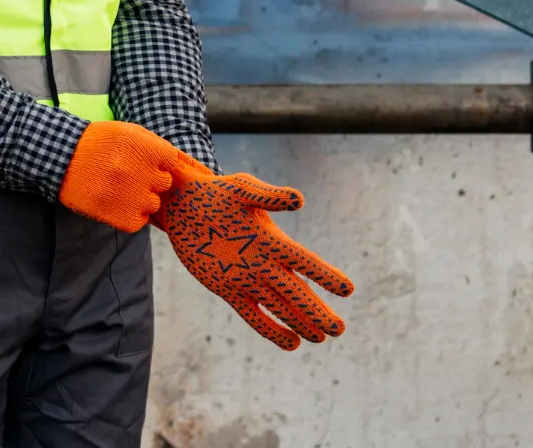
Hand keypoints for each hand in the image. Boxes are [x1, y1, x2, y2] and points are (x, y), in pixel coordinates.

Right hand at [58, 120, 212, 232]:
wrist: (62, 157)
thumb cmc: (99, 142)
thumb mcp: (130, 132)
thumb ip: (156, 146)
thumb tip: (182, 161)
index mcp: (148, 149)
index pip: (171, 163)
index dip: (157, 163)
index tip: (140, 162)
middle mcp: (143, 173)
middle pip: (163, 184)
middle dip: (150, 181)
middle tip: (128, 176)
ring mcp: (132, 196)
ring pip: (152, 204)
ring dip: (140, 199)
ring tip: (119, 189)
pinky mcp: (120, 216)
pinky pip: (138, 221)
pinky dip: (129, 215)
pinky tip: (115, 203)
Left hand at [159, 172, 353, 350]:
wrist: (185, 205)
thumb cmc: (215, 192)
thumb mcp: (241, 188)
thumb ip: (268, 195)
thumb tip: (299, 200)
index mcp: (273, 240)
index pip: (304, 262)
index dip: (325, 276)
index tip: (348, 289)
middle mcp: (265, 263)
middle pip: (296, 292)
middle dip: (317, 311)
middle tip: (339, 330)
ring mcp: (248, 279)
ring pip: (280, 307)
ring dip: (300, 322)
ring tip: (321, 339)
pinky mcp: (228, 290)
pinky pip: (253, 315)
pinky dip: (271, 330)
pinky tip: (292, 344)